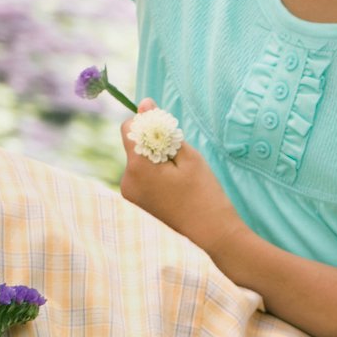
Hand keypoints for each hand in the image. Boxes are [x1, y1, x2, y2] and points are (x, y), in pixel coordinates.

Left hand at [117, 99, 241, 255]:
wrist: (211, 233)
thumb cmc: (203, 192)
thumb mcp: (187, 155)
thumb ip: (162, 128)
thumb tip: (144, 103)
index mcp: (137, 166)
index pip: (128, 128)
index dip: (146, 123)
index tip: (166, 130)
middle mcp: (126, 180)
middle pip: (133, 145)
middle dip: (152, 143)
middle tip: (179, 158)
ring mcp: (129, 194)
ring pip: (137, 160)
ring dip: (154, 158)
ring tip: (179, 175)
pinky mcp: (135, 202)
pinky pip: (140, 176)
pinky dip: (153, 173)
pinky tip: (173, 185)